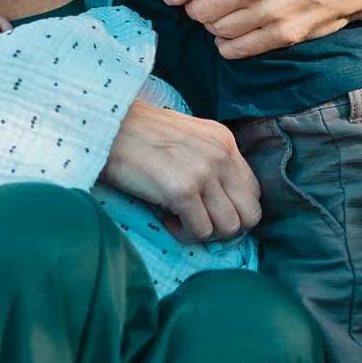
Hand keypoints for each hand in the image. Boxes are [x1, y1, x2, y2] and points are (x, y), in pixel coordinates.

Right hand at [103, 99, 260, 241]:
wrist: (108, 128)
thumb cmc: (141, 135)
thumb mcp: (189, 138)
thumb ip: (211, 161)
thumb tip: (222, 202)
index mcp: (224, 141)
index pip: (253, 191)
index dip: (234, 209)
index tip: (209, 210)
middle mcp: (221, 155)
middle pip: (249, 215)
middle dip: (225, 227)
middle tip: (198, 222)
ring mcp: (203, 172)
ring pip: (228, 228)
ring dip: (204, 232)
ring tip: (179, 219)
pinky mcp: (182, 191)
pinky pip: (200, 232)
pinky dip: (183, 233)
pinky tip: (166, 219)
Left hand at [162, 0, 361, 58]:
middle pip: (199, 11)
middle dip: (196, 7)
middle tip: (203, 1)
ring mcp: (268, 14)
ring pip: (216, 31)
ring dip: (214, 25)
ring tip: (221, 15)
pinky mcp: (284, 35)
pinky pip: (238, 49)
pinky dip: (229, 45)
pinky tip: (234, 34)